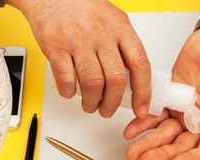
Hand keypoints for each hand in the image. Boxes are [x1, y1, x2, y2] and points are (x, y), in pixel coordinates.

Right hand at [8, 0, 150, 117]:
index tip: (141, 108)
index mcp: (121, 28)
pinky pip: (66, 79)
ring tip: (91, 105)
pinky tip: (71, 92)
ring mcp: (78, 40)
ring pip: (93, 83)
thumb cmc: (83, 9)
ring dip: (92, 102)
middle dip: (113, 102)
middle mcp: (102, 33)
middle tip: (108, 110)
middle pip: (116, 79)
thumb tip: (133, 79)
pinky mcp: (56, 46)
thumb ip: (124, 46)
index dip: (143, 92)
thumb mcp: (113, 21)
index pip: (140, 65)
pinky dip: (70, 92)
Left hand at [123, 22, 199, 159]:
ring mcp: (183, 113)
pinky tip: (131, 130)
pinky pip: (153, 115)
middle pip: (180, 146)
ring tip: (133, 151)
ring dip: (148, 144)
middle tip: (146, 159)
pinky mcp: (168, 100)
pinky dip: (141, 123)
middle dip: (163, 154)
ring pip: (164, 134)